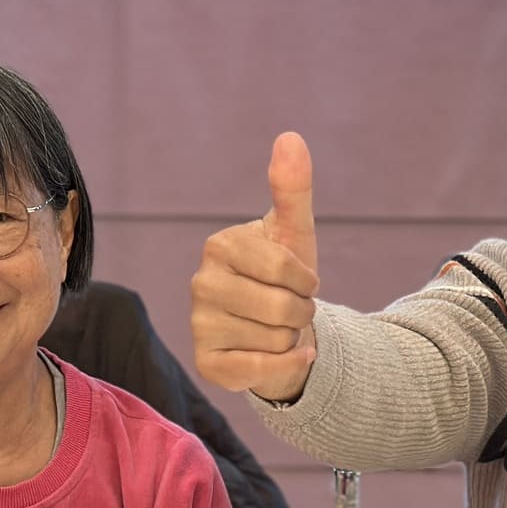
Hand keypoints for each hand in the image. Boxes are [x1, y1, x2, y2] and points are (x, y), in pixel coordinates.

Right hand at [190, 132, 321, 400]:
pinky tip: (285, 355)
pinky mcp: (207, 363)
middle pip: (280, 308)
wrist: (281, 328)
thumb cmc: (287, 276)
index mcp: (220, 246)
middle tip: (292, 309)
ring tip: (278, 329)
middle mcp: (200, 284)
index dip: (307, 280)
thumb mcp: (295, 232)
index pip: (285, 269)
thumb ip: (293, 187)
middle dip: (301, 312)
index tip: (301, 280)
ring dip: (292, 338)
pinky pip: (261, 370)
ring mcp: (199, 325)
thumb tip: (290, 136)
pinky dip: (287, 365)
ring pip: (274, 340)